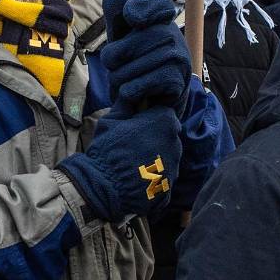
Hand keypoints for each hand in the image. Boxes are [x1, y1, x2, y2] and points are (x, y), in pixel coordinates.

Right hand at [60, 104, 182, 222]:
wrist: (103, 187)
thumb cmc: (107, 149)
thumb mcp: (111, 119)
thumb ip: (127, 104)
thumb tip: (131, 91)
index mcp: (164, 123)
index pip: (165, 114)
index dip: (151, 118)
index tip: (138, 124)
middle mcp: (175, 144)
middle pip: (168, 136)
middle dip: (155, 138)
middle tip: (133, 145)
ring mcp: (173, 168)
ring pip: (167, 158)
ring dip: (155, 159)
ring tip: (133, 164)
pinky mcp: (169, 188)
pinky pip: (163, 179)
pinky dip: (153, 179)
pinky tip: (136, 180)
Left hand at [99, 0, 190, 111]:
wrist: (160, 96)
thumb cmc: (138, 60)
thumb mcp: (124, 35)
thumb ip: (116, 15)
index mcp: (161, 17)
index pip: (156, 2)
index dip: (141, 8)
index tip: (132, 18)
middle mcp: (172, 33)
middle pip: (120, 48)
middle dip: (111, 62)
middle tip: (122, 65)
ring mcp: (177, 56)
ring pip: (124, 71)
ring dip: (118, 81)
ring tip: (130, 80)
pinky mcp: (175, 80)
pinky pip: (133, 88)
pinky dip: (128, 94)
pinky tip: (138, 92)